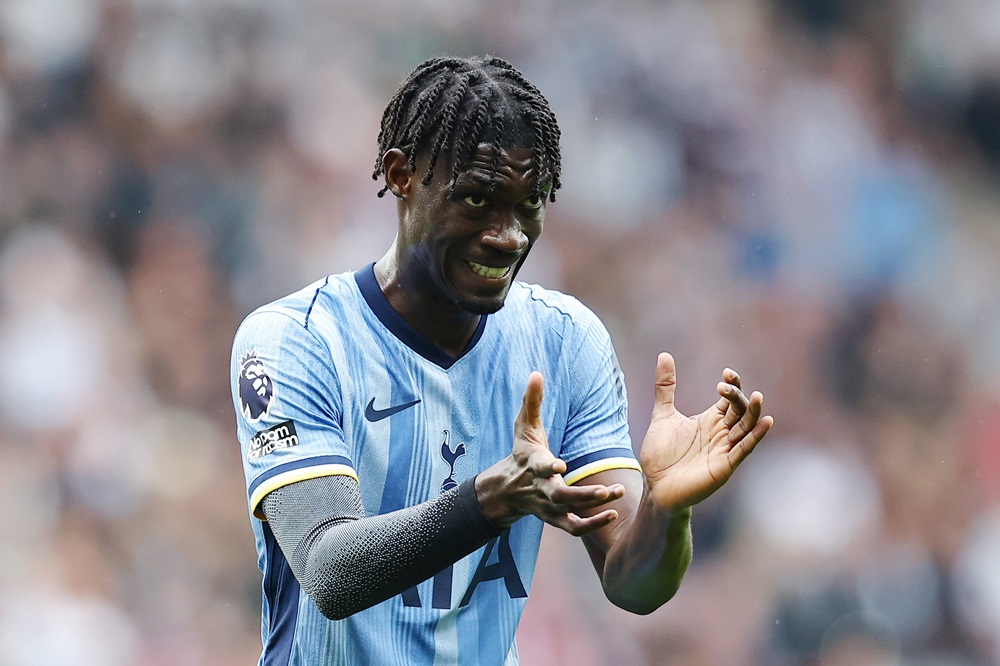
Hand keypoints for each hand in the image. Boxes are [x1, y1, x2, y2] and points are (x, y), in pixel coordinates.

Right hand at [476, 371, 624, 535]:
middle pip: (560, 496)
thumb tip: (536, 373)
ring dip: (593, 510)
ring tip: (617, 496)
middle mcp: (541, 488)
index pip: (540, 468)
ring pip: (570, 514)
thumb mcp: (524, 425)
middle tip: (606, 490)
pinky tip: (612, 514)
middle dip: (583, 494)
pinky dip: (592, 525)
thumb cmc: (521, 451)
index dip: (549, 468)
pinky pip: (574, 527)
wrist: (508, 488)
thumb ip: (532, 400)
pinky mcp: (555, 519)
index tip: (560, 465)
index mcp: (533, 464)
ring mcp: (548, 507)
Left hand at [640, 353, 772, 510]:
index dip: (732, 385)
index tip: (726, 373)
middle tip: (725, 385)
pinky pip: (744, 449)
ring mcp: (725, 449)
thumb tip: (664, 355)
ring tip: (757, 397)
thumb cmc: (660, 454)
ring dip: (753, 413)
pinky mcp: (725, 466)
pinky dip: (755, 436)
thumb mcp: (663, 415)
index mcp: (710, 420)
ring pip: (746, 428)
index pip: (729, 399)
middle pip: (739, 410)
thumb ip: (665, 387)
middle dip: (736, 397)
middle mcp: (721, 433)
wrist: (654, 486)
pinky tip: (765, 422)